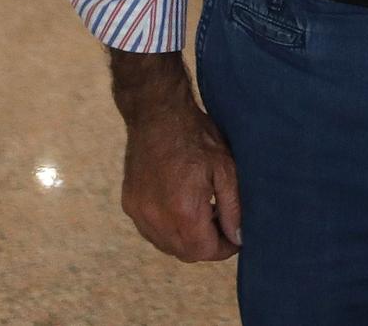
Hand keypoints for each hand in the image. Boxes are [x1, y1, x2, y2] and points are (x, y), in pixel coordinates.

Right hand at [118, 94, 241, 262]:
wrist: (158, 115)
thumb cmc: (197, 137)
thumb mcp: (226, 169)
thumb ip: (233, 208)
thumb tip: (238, 238)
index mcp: (183, 212)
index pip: (204, 251)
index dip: (224, 248)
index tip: (237, 238)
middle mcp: (156, 219)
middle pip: (185, 253)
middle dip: (207, 245)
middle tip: (223, 223)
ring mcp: (139, 213)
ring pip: (166, 244)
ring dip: (186, 238)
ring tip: (204, 212)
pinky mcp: (130, 204)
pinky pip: (151, 230)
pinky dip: (168, 228)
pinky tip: (182, 206)